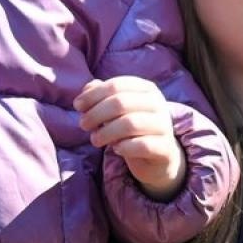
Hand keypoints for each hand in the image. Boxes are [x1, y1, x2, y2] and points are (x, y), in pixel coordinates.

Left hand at [75, 77, 185, 201]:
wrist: (158, 157)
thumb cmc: (132, 129)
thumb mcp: (116, 110)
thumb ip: (101, 96)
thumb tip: (86, 89)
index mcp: (146, 89)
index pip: (116, 85)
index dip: (93, 94)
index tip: (78, 106)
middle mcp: (158, 103)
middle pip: (121, 103)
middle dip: (96, 114)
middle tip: (83, 125)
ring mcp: (164, 125)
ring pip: (130, 124)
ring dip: (106, 132)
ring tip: (95, 139)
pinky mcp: (165, 148)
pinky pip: (142, 145)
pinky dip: (124, 147)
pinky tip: (116, 149)